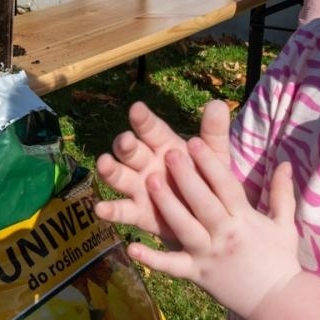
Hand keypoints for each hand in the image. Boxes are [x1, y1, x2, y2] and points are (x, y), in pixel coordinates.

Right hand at [94, 99, 232, 244]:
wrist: (208, 217)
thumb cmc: (207, 180)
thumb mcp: (214, 157)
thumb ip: (213, 132)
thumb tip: (219, 103)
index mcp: (164, 145)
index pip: (151, 129)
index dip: (144, 120)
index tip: (137, 109)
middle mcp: (146, 163)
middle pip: (131, 151)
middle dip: (125, 144)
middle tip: (125, 141)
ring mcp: (139, 187)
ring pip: (120, 177)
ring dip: (110, 171)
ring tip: (103, 164)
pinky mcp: (137, 213)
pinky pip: (122, 210)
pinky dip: (111, 210)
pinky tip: (100, 209)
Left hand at [127, 142, 302, 318]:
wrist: (278, 304)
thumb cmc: (280, 261)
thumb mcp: (285, 224)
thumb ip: (281, 192)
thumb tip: (287, 162)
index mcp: (244, 220)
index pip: (226, 186)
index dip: (210, 163)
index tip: (194, 141)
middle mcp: (225, 235)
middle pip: (203, 202)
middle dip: (186, 177)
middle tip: (168, 153)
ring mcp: (209, 256)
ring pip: (185, 227)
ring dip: (167, 205)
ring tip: (149, 182)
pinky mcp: (197, 275)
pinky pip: (172, 267)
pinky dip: (152, 259)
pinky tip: (131, 247)